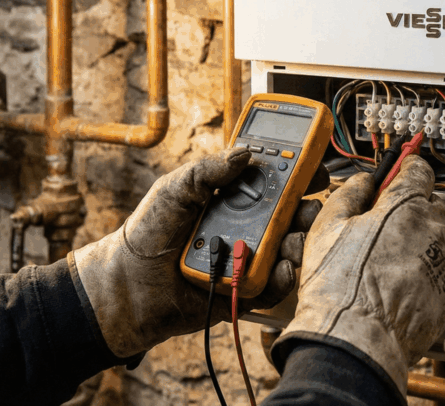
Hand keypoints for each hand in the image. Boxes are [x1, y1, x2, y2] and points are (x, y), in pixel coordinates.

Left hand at [70, 147, 324, 357]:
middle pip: (293, 213)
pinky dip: (284, 277)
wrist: (129, 283)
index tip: (315, 166)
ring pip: (290, 248)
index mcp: (236, 198)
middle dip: (308, 207)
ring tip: (294, 238)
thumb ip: (208, 170)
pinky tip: (282, 267)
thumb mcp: (175, 188)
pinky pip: (274, 285)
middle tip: (309, 205)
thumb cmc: (149, 231)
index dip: (300, 172)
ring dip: (300, 241)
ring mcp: (250, 257)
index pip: (276, 181)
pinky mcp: (247, 290)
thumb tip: (245, 153)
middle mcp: (249, 226)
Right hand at [271, 155, 444, 398]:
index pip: (419, 170)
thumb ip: (351, 193)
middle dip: (409, 210)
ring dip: (416, 245)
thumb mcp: (328, 225)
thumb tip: (364, 182)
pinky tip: (396, 288)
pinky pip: (439, 275)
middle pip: (429, 206)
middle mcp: (433, 231)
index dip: (405, 168)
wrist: (356, 340)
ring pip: (435, 242)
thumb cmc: (340, 286)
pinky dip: (423, 277)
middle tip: (381, 226)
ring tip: (384, 266)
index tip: (399, 170)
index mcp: (405, 206)